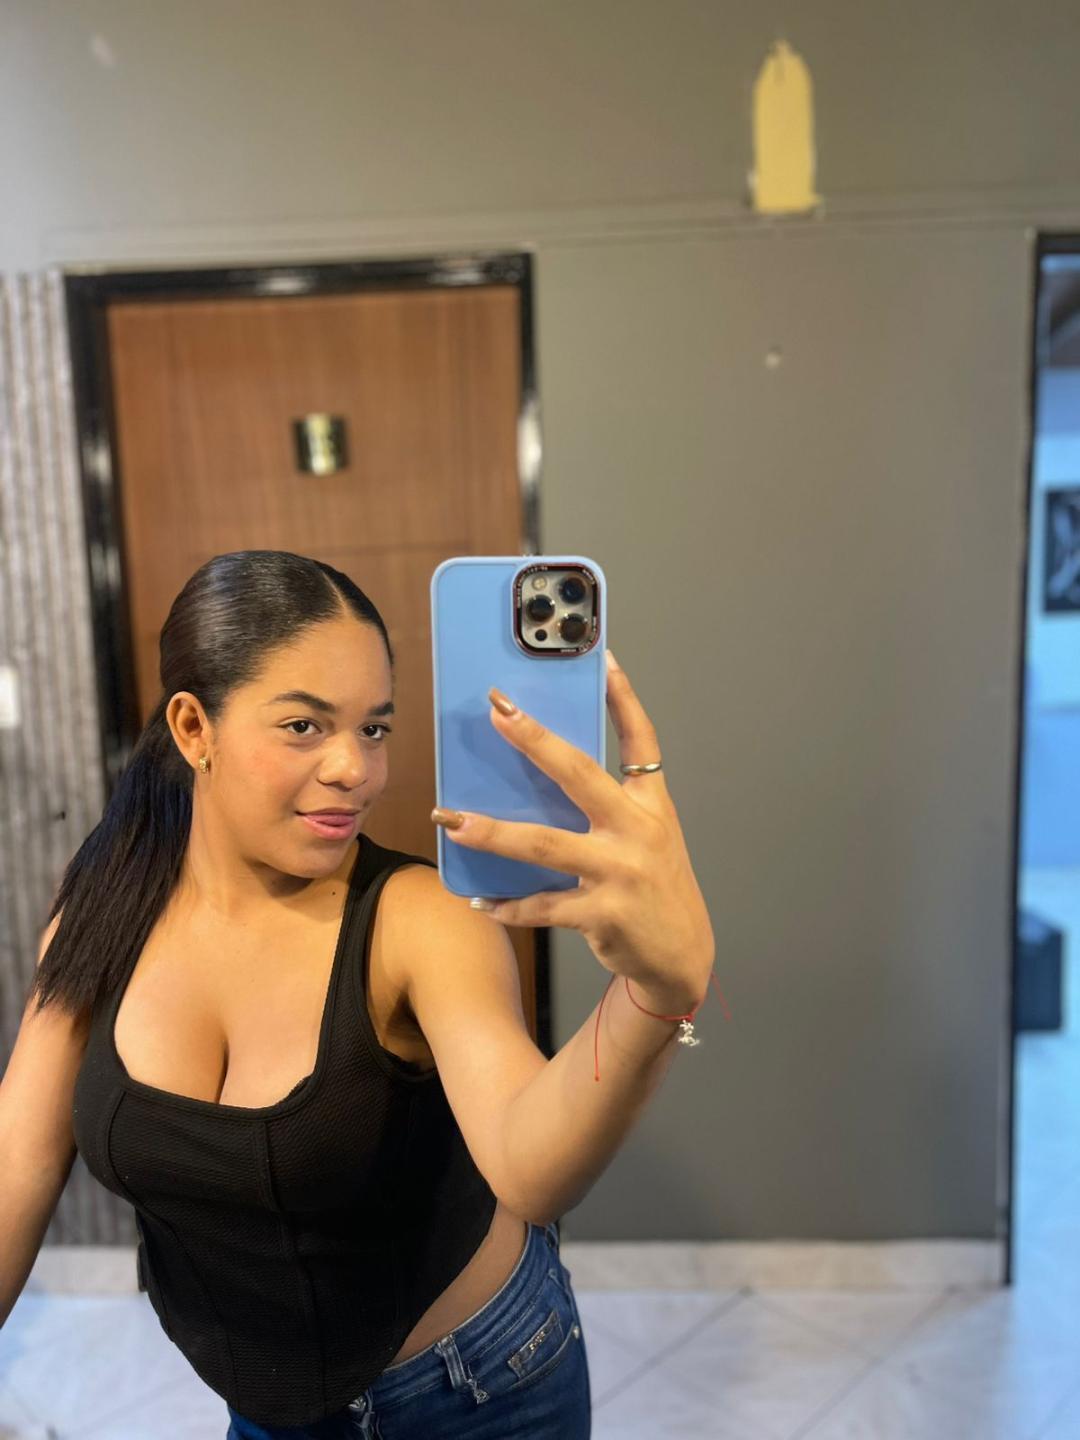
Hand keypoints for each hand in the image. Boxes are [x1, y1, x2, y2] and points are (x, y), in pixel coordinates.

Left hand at [430, 651, 714, 1005]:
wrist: (681, 957)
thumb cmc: (655, 886)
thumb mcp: (649, 835)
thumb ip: (613, 803)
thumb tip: (550, 769)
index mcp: (650, 804)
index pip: (642, 739)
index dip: (624, 697)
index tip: (601, 658)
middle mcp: (638, 830)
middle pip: (580, 774)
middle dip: (534, 740)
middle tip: (497, 712)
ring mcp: (620, 871)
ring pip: (544, 844)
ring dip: (492, 832)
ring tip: (452, 821)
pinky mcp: (602, 914)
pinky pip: (542, 905)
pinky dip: (508, 906)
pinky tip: (480, 901)